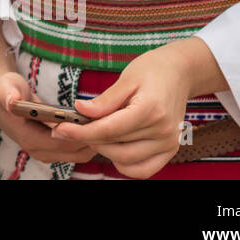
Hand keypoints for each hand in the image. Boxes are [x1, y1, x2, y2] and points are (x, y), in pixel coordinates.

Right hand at [0, 23, 96, 164]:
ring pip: (80, 153)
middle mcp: (38, 151)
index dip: (83, 132)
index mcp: (29, 139)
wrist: (0, 98)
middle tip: (107, 117)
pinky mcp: (52, 150)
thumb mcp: (5, 87)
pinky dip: (88, 140)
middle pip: (77, 152)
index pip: (65, 143)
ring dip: (92, 139)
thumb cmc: (5, 90)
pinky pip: (77, 150)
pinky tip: (93, 124)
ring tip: (103, 119)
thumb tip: (11, 101)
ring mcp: (46, 153)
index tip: (97, 117)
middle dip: (93, 136)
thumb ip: (8, 94)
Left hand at [50, 38, 219, 178]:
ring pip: (126, 161)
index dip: (81, 132)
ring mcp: (169, 144)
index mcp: (151, 110)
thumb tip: (80, 111)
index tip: (60, 129)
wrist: (180, 72)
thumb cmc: (152, 70)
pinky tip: (112, 146)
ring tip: (93, 133)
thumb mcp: (126, 78)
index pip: (108, 130)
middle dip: (88, 139)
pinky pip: (142, 169)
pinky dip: (124, 164)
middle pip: (115, 147)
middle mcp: (163, 131)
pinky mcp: (170, 150)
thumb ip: (104, 100)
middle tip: (72, 128)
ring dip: (104, 151)